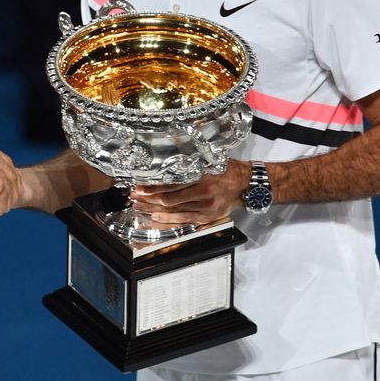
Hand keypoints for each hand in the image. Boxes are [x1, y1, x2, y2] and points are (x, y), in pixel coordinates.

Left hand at [129, 160, 249, 225]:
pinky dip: (168, 219)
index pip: (170, 182)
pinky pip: (183, 219)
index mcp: (200, 175)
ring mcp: (204, 206)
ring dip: (154, 208)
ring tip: (139, 206)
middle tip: (134, 195)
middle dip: (148, 198)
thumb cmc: (226, 170)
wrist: (245, 184)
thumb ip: (190, 164)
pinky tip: (155, 217)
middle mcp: (201, 191)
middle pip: (168, 197)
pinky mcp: (206, 216)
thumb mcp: (208, 161)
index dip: (153, 186)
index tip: (139, 185)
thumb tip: (166, 165)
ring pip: (173, 209)